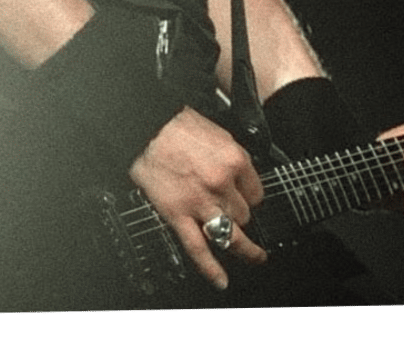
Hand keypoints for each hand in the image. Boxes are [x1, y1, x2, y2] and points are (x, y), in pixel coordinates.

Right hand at [128, 107, 266, 289]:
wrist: (146, 126)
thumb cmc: (177, 125)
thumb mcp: (218, 134)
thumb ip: (232, 159)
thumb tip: (240, 178)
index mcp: (234, 160)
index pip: (257, 192)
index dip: (251, 196)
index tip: (247, 199)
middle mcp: (221, 183)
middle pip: (245, 214)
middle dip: (240, 213)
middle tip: (234, 213)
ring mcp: (200, 202)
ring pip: (231, 234)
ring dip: (243, 248)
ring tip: (254, 257)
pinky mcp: (178, 215)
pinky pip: (198, 249)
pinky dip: (210, 268)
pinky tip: (221, 280)